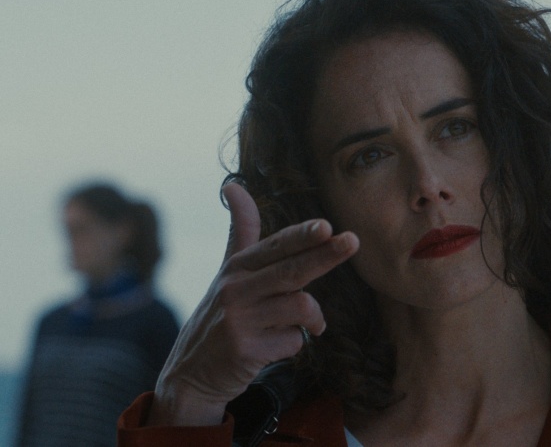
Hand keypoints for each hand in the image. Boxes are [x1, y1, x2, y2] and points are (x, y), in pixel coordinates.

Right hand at [147, 183, 358, 425]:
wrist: (190, 373)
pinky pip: (293, 342)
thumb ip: (241, 231)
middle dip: (325, 256)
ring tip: (313, 324)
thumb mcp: (228, 271)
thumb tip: (232, 184)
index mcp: (237, 267)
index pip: (276, 246)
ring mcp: (239, 321)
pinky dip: (295, 344)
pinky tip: (277, 347)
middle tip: (352, 242)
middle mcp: (235, 290)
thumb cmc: (222, 316)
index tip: (327, 226)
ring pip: (300, 307)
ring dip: (314, 318)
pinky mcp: (245, 351)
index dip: (302, 235)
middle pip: (291, 270)